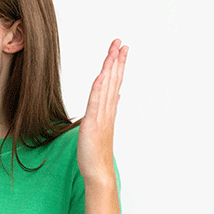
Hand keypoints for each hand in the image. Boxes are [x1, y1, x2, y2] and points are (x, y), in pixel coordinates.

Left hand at [78, 39, 127, 184]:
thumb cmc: (96, 152)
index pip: (115, 82)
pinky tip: (102, 75)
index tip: (121, 49)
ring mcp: (101, 116)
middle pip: (114, 80)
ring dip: (110, 67)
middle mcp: (108, 110)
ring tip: (115, 51)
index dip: (117, 65)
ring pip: (107, 86)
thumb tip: (116, 96)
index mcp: (108, 110)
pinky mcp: (92, 123)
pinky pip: (96, 102)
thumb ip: (108, 109)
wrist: (98, 171)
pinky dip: (99, 88)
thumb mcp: (102, 126)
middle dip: (116, 60)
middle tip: (121, 42)